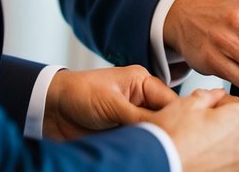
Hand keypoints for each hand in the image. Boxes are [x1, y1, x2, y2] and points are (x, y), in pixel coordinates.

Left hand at [42, 65, 177, 140]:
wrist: (51, 109)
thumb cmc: (79, 93)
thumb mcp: (112, 103)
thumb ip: (139, 116)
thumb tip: (162, 129)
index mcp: (142, 83)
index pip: (170, 101)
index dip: (179, 116)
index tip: (187, 132)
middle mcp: (140, 101)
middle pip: (165, 118)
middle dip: (169, 131)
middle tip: (176, 147)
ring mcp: (132, 119)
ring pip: (153, 133)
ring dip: (155, 142)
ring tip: (163, 152)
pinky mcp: (122, 135)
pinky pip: (139, 143)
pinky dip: (143, 149)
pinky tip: (147, 155)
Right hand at [147, 88, 238, 171]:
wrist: (157, 164)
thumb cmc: (172, 138)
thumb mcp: (188, 102)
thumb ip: (209, 94)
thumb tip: (215, 95)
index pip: (235, 102)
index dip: (217, 102)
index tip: (205, 107)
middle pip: (236, 123)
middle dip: (220, 120)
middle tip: (198, 122)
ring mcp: (238, 163)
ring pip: (231, 141)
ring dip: (218, 138)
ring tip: (195, 138)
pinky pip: (226, 158)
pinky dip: (215, 154)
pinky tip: (197, 151)